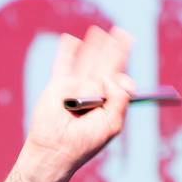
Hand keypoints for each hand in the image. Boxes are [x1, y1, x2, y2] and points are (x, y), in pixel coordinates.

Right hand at [25, 25, 135, 173]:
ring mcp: (75, 87)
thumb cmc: (86, 141)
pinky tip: (69, 39)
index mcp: (108, 102)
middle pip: (105, 64)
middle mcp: (93, 92)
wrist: (57, 150)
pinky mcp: (58, 85)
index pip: (119, 80)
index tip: (123, 81)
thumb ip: (119, 98)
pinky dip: (66, 51)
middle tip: (123, 32)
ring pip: (87, 60)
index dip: (124, 76)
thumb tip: (110, 75)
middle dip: (114, 49)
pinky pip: (63, 64)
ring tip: (99, 31)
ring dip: (93, 46)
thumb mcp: (112, 122)